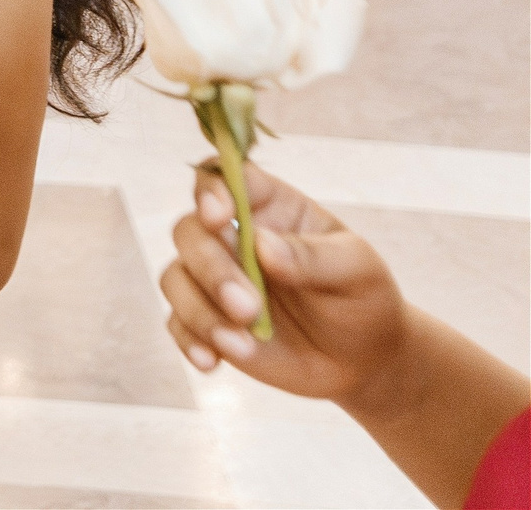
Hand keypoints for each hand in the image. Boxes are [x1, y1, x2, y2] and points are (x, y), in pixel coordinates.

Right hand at [161, 160, 406, 399]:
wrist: (364, 360)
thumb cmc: (363, 299)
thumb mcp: (357, 270)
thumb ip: (313, 256)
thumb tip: (262, 246)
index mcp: (267, 208)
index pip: (223, 178)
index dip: (212, 189)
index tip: (220, 216)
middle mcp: (231, 237)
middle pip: (190, 231)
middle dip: (212, 270)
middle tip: (248, 308)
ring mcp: (214, 280)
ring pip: (175, 278)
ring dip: (199, 310)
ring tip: (240, 344)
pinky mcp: (207, 321)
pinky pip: (177, 324)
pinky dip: (189, 341)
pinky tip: (212, 361)